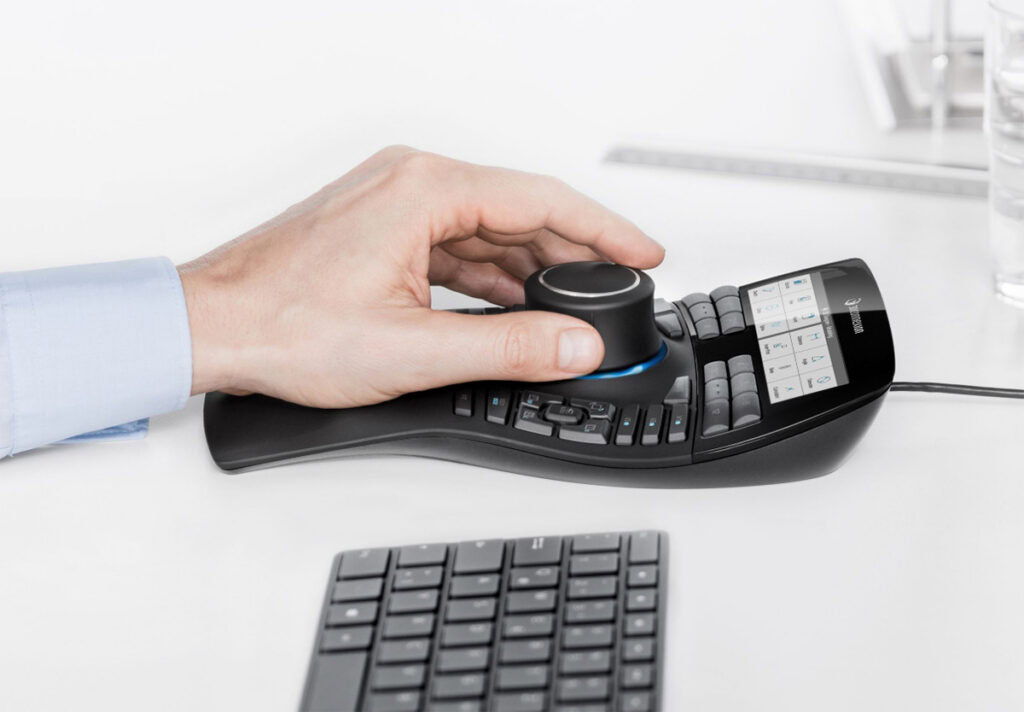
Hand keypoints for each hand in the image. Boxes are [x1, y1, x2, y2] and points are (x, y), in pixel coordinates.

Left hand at [178, 147, 663, 407]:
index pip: (542, 200)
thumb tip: (575, 345)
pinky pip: (454, 244)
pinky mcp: (379, 229)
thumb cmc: (283, 325)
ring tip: (575, 305)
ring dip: (531, 268)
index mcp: (423, 190)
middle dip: (573, 254)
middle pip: (518, 212)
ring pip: (487, 229)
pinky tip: (511, 304)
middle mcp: (408, 182)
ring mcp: (391, 203)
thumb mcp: (413, 349)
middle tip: (618, 288)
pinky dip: (488, 274)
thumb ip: (508, 347)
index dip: (604, 230)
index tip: (645, 251)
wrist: (211, 328)